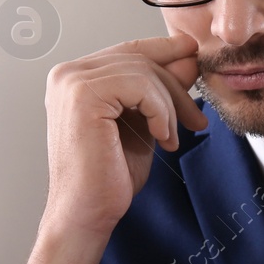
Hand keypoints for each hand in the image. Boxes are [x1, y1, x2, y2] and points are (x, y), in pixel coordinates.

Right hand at [41, 31, 205, 238]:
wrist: (88, 213)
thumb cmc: (108, 177)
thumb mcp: (144, 123)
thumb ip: (159, 91)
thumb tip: (187, 59)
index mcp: (76, 79)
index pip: (128, 51)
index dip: (164, 50)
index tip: (192, 55)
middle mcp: (68, 74)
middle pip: (139, 59)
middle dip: (176, 88)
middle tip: (195, 120)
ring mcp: (72, 82)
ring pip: (143, 71)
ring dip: (169, 106)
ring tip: (171, 138)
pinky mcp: (83, 94)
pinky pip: (140, 86)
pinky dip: (160, 112)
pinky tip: (161, 138)